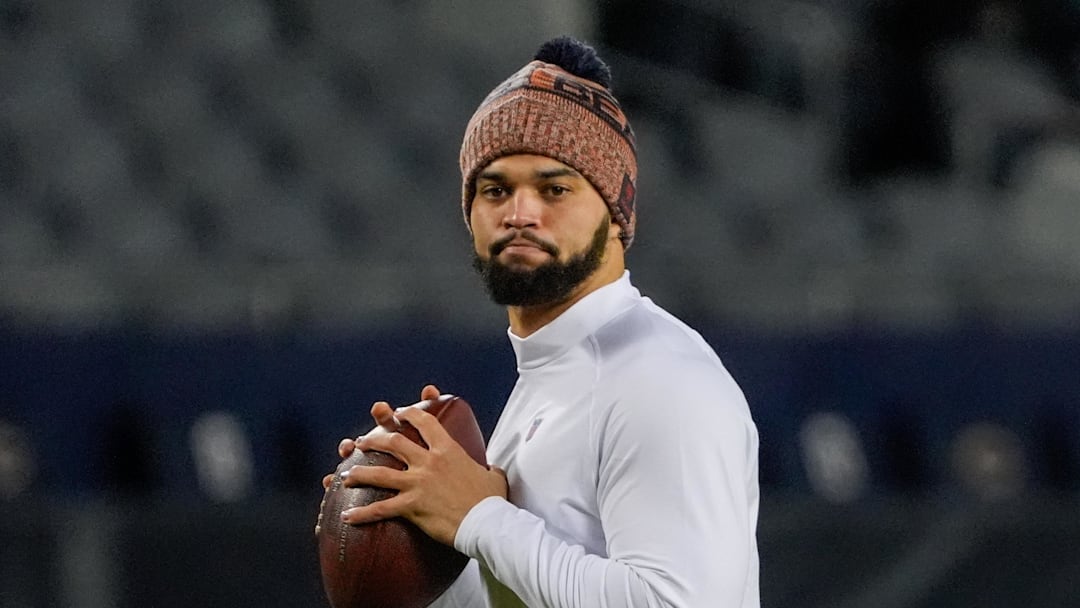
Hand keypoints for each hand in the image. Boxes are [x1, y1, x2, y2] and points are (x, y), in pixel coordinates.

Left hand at [338, 385, 507, 545]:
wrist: (487, 522)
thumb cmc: (491, 500)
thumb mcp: (493, 476)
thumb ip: (488, 468)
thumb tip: (492, 470)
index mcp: (448, 450)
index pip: (425, 422)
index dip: (409, 414)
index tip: (400, 412)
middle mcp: (429, 462)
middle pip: (394, 443)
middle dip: (374, 440)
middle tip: (362, 442)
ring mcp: (418, 483)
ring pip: (380, 473)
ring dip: (359, 473)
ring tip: (345, 475)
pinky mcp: (412, 506)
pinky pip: (381, 508)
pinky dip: (362, 513)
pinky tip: (348, 517)